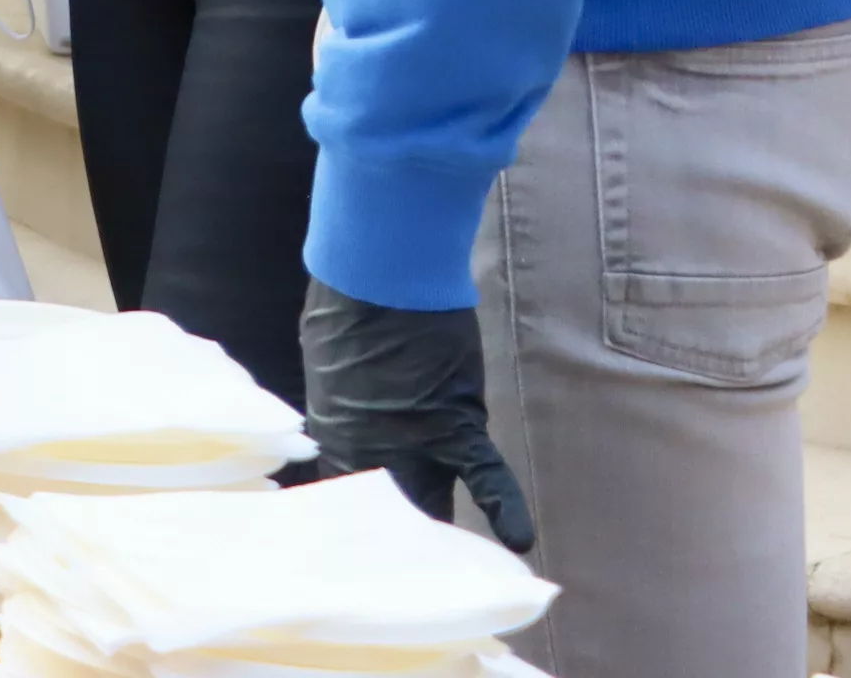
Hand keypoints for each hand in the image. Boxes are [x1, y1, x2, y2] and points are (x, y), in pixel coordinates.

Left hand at [300, 281, 534, 550]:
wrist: (378, 272)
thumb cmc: (347, 305)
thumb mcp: (329, 362)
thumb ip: (342, 400)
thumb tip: (352, 412)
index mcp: (335, 431)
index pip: (344, 489)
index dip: (355, 518)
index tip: (361, 547)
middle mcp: (369, 446)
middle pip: (387, 507)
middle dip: (396, 540)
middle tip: (406, 577)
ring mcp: (413, 439)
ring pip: (430, 499)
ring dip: (443, 533)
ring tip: (458, 579)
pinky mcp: (456, 422)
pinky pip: (484, 473)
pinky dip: (505, 505)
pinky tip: (520, 539)